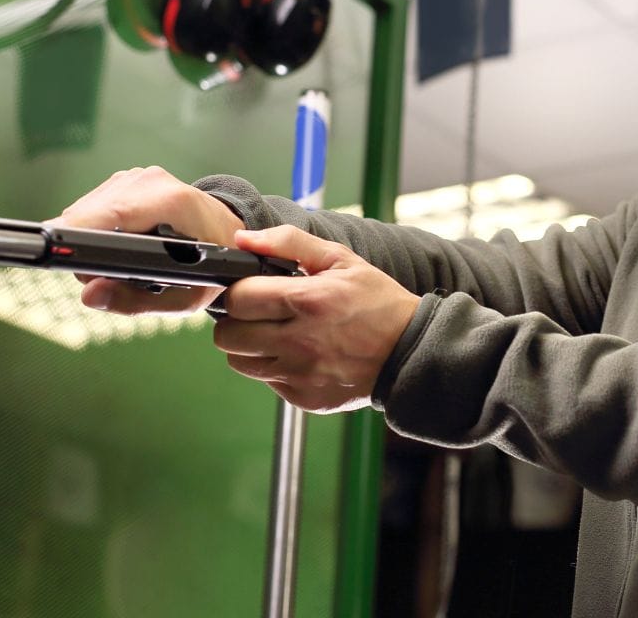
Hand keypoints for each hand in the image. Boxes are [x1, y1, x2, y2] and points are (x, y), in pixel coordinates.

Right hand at [47, 165, 244, 314]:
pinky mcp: (127, 178)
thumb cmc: (213, 266)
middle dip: (85, 249)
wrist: (229, 233)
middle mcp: (151, 181)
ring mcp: (137, 176)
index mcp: (172, 202)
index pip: (110, 214)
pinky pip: (93, 204)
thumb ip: (135, 301)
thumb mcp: (185, 297)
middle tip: (106, 277)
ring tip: (119, 261)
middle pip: (87, 215)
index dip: (78, 237)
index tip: (64, 259)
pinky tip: (120, 243)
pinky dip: (96, 228)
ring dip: (89, 239)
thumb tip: (90, 295)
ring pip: (84, 210)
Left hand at [214, 225, 420, 413]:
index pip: (237, 299)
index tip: (252, 290)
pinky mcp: (303, 397)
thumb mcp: (340, 259)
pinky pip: (267, 381)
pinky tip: (299, 355)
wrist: (410, 353)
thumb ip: (288, 242)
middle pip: (227, 336)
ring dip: (249, 347)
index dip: (239, 291)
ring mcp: (300, 374)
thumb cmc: (376, 302)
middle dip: (236, 321)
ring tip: (276, 334)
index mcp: (307, 301)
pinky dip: (274, 368)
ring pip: (240, 362)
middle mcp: (299, 342)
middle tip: (259, 314)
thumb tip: (244, 239)